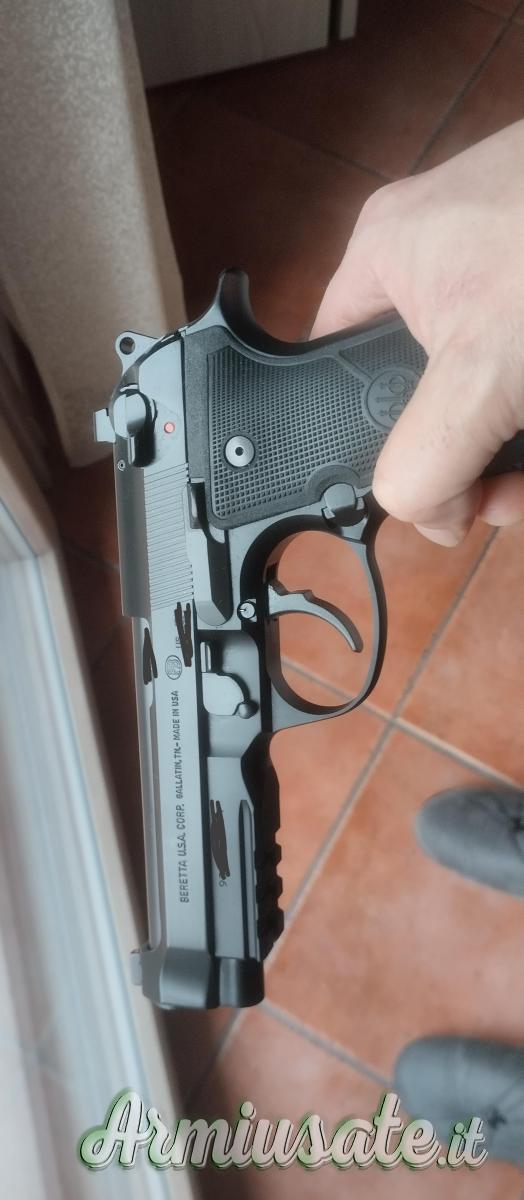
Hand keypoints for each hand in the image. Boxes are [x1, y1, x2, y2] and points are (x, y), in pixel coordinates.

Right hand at [312, 121, 523, 544]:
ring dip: (511, 451)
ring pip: (489, 387)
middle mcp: (437, 252)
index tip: (432, 491)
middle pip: (424, 390)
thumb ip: (425, 463)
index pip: (339, 369)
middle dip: (466, 459)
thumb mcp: (477, 376)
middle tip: (502, 496)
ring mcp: (505, 260)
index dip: (375, 445)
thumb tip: (430, 517)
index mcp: (384, 253)